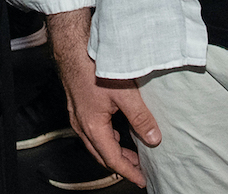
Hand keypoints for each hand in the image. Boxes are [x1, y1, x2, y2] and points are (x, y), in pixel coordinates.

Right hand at [48, 8, 160, 186]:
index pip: (112, 159)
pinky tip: (116, 131)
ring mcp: (77, 115)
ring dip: (113, 151)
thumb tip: (153, 139)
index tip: (141, 180)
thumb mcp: (126, 95)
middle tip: (138, 170)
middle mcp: (82, 125)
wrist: (74, 47)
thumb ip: (140, 118)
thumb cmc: (96, 67)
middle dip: (121, 165)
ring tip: (131, 153)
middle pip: (102, 154)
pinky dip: (106, 138)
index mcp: (94, 127)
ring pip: (96, 143)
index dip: (129, 172)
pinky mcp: (78, 105)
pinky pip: (92, 131)